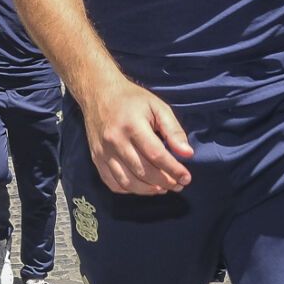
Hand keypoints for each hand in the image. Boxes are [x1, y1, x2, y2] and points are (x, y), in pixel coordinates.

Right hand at [78, 75, 192, 193]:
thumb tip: (187, 154)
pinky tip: (142, 186)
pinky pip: (112, 183)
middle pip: (143, 171)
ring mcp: (103, 152)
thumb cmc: (132, 99)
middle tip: (178, 185)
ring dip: (148, 190)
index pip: (156, 155)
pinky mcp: (96, 158)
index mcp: (132, 126)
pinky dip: (129, 190)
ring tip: (163, 188)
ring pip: (127, 182)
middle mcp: (115, 141)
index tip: (186, 178)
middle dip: (164, 182)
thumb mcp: (157, 107)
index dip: (174, 170)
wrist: (98, 93)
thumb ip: (173, 130)